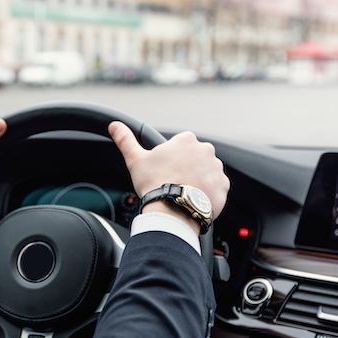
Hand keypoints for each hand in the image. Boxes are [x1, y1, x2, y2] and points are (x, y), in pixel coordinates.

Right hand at [108, 122, 229, 232]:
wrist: (173, 212)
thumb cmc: (155, 184)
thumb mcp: (136, 160)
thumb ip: (126, 140)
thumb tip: (114, 126)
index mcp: (186, 140)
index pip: (180, 145)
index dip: (170, 158)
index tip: (164, 169)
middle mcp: (206, 150)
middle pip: (194, 158)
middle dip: (186, 167)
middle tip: (172, 182)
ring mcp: (217, 169)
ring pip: (206, 172)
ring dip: (197, 179)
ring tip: (182, 192)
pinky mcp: (223, 187)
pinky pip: (216, 187)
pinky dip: (207, 193)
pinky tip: (192, 199)